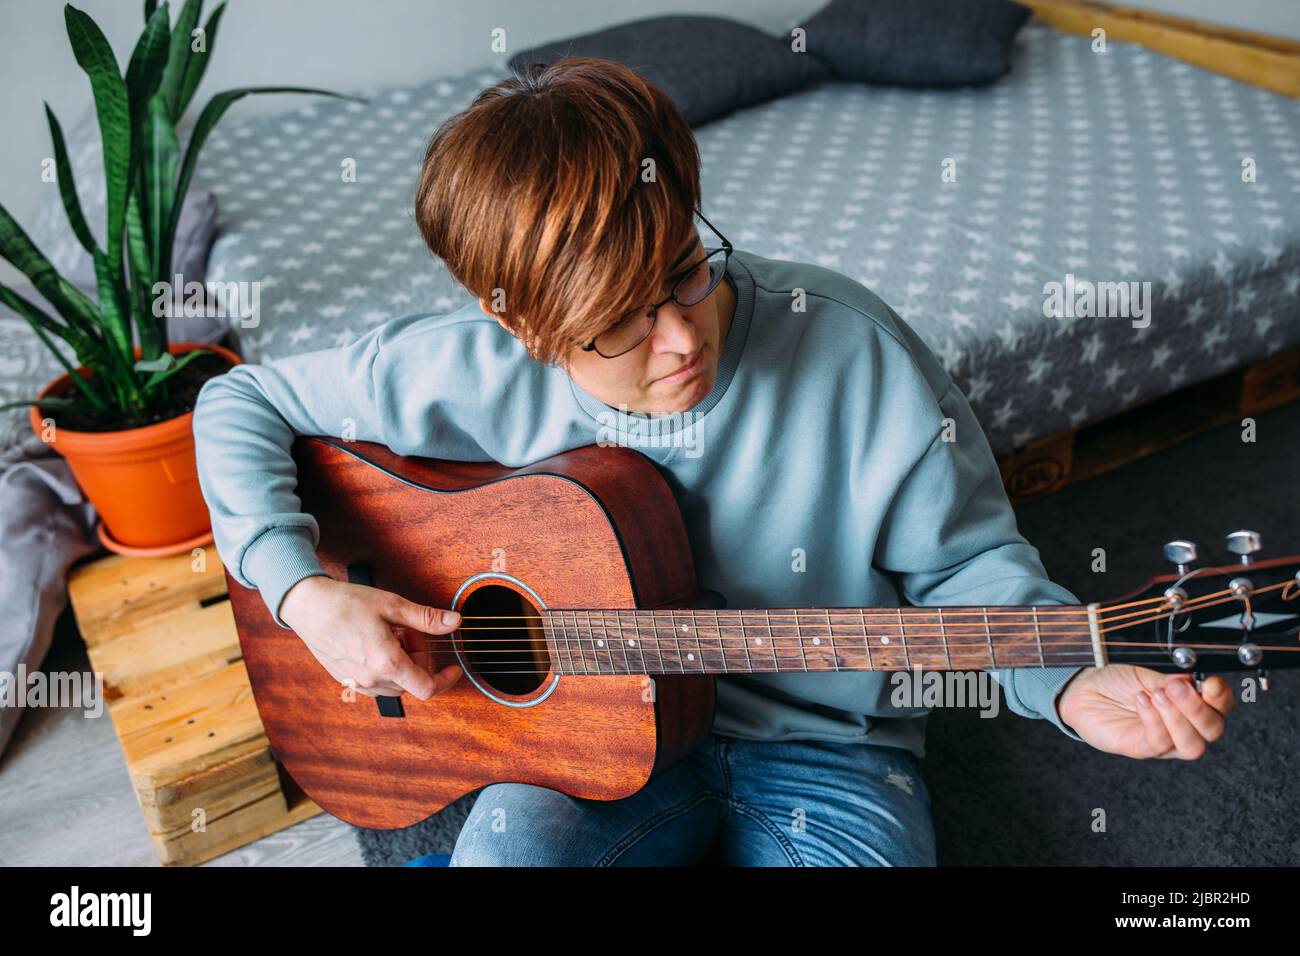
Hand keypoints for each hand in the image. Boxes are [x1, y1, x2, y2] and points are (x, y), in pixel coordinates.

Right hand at [278, 574, 463, 699]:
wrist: (307, 605)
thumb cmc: (346, 603)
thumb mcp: (392, 605)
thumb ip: (426, 618)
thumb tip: (455, 622)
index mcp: (386, 663)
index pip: (426, 688)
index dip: (445, 680)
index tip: (453, 668)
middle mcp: (371, 679)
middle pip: (411, 681)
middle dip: (419, 657)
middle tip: (408, 630)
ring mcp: (356, 682)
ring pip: (395, 683)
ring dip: (402, 663)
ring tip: (390, 634)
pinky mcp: (345, 679)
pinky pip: (376, 682)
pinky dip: (385, 667)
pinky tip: (376, 642)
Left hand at [1057, 664, 1234, 759]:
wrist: (1084, 686)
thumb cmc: (1117, 677)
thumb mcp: (1148, 670)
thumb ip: (1174, 677)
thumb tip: (1196, 679)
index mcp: (1192, 703)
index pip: (1221, 708)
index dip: (1221, 697)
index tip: (1210, 683)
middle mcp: (1184, 726)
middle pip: (1213, 730)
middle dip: (1198, 708)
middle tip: (1175, 687)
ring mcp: (1165, 741)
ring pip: (1192, 745)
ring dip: (1178, 718)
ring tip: (1157, 694)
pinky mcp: (1142, 748)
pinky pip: (1160, 743)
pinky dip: (1154, 720)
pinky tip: (1142, 700)